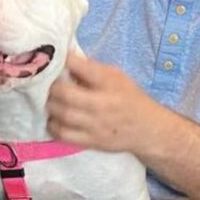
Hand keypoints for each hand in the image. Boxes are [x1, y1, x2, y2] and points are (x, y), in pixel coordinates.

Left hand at [47, 52, 164, 155]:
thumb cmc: (129, 98)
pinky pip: (64, 135)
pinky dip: (53, 126)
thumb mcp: (117, 77)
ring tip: (52, 102)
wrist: (147, 129)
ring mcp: (96, 125)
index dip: (67, 61)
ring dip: (51, 107)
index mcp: (110, 84)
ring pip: (62, 115)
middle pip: (66, 94)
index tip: (60, 59)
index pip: (84, 69)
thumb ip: (92, 68)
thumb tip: (67, 58)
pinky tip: (55, 120)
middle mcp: (102, 104)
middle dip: (53, 88)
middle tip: (51, 86)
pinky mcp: (91, 141)